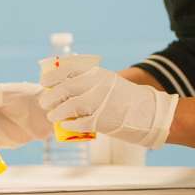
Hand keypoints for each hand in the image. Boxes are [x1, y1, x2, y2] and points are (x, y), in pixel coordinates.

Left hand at [39, 66, 178, 148]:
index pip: (69, 69)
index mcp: (98, 73)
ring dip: (56, 112)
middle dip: (50, 96)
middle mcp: (97, 85)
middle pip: (64, 88)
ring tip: (52, 116)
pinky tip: (65, 125)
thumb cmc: (126, 98)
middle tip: (44, 103)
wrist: (150, 113)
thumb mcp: (109, 82)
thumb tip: (65, 85)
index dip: (53, 75)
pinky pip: (79, 122)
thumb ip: (90, 81)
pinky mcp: (102, 120)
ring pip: (68, 106)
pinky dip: (69, 124)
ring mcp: (100, 102)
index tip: (44, 82)